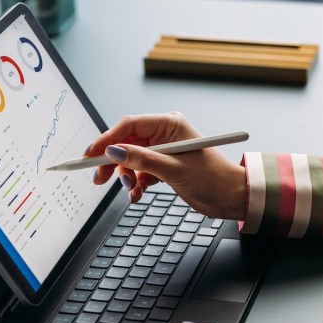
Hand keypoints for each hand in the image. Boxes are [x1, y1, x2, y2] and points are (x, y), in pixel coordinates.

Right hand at [87, 112, 247, 219]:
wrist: (231, 198)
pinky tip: (137, 195)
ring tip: (131, 189)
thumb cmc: (213, 178)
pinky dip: (136, 184)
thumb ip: (141, 160)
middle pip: (126, 143)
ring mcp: (163, 151)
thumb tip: (113, 151)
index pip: (129, 125)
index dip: (107, 139)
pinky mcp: (163, 167)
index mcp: (169, 124)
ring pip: (131, 160)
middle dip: (112, 161)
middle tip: (99, 178)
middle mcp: (164, 135)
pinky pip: (140, 173)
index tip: (91, 154)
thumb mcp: (173, 169)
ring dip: (126, 176)